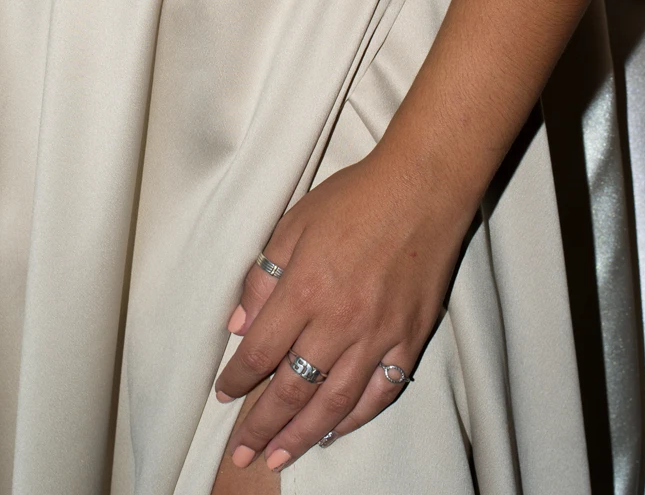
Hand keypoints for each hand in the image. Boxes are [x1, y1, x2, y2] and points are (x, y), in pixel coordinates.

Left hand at [213, 147, 468, 471]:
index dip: (237, 380)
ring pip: (334, 403)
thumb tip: (240, 327)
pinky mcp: (409, 338)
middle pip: (292, 389)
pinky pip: (380, 392)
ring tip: (280, 457)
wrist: (422, 187)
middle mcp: (339, 321)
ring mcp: (378, 334)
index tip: (222, 396)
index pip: (260, 352)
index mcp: (305, 289)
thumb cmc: (355, 197)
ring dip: (303, 435)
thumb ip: (264, 277)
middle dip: (261, 427)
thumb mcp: (295, 222)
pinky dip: (356, 418)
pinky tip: (336, 430)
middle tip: (241, 455)